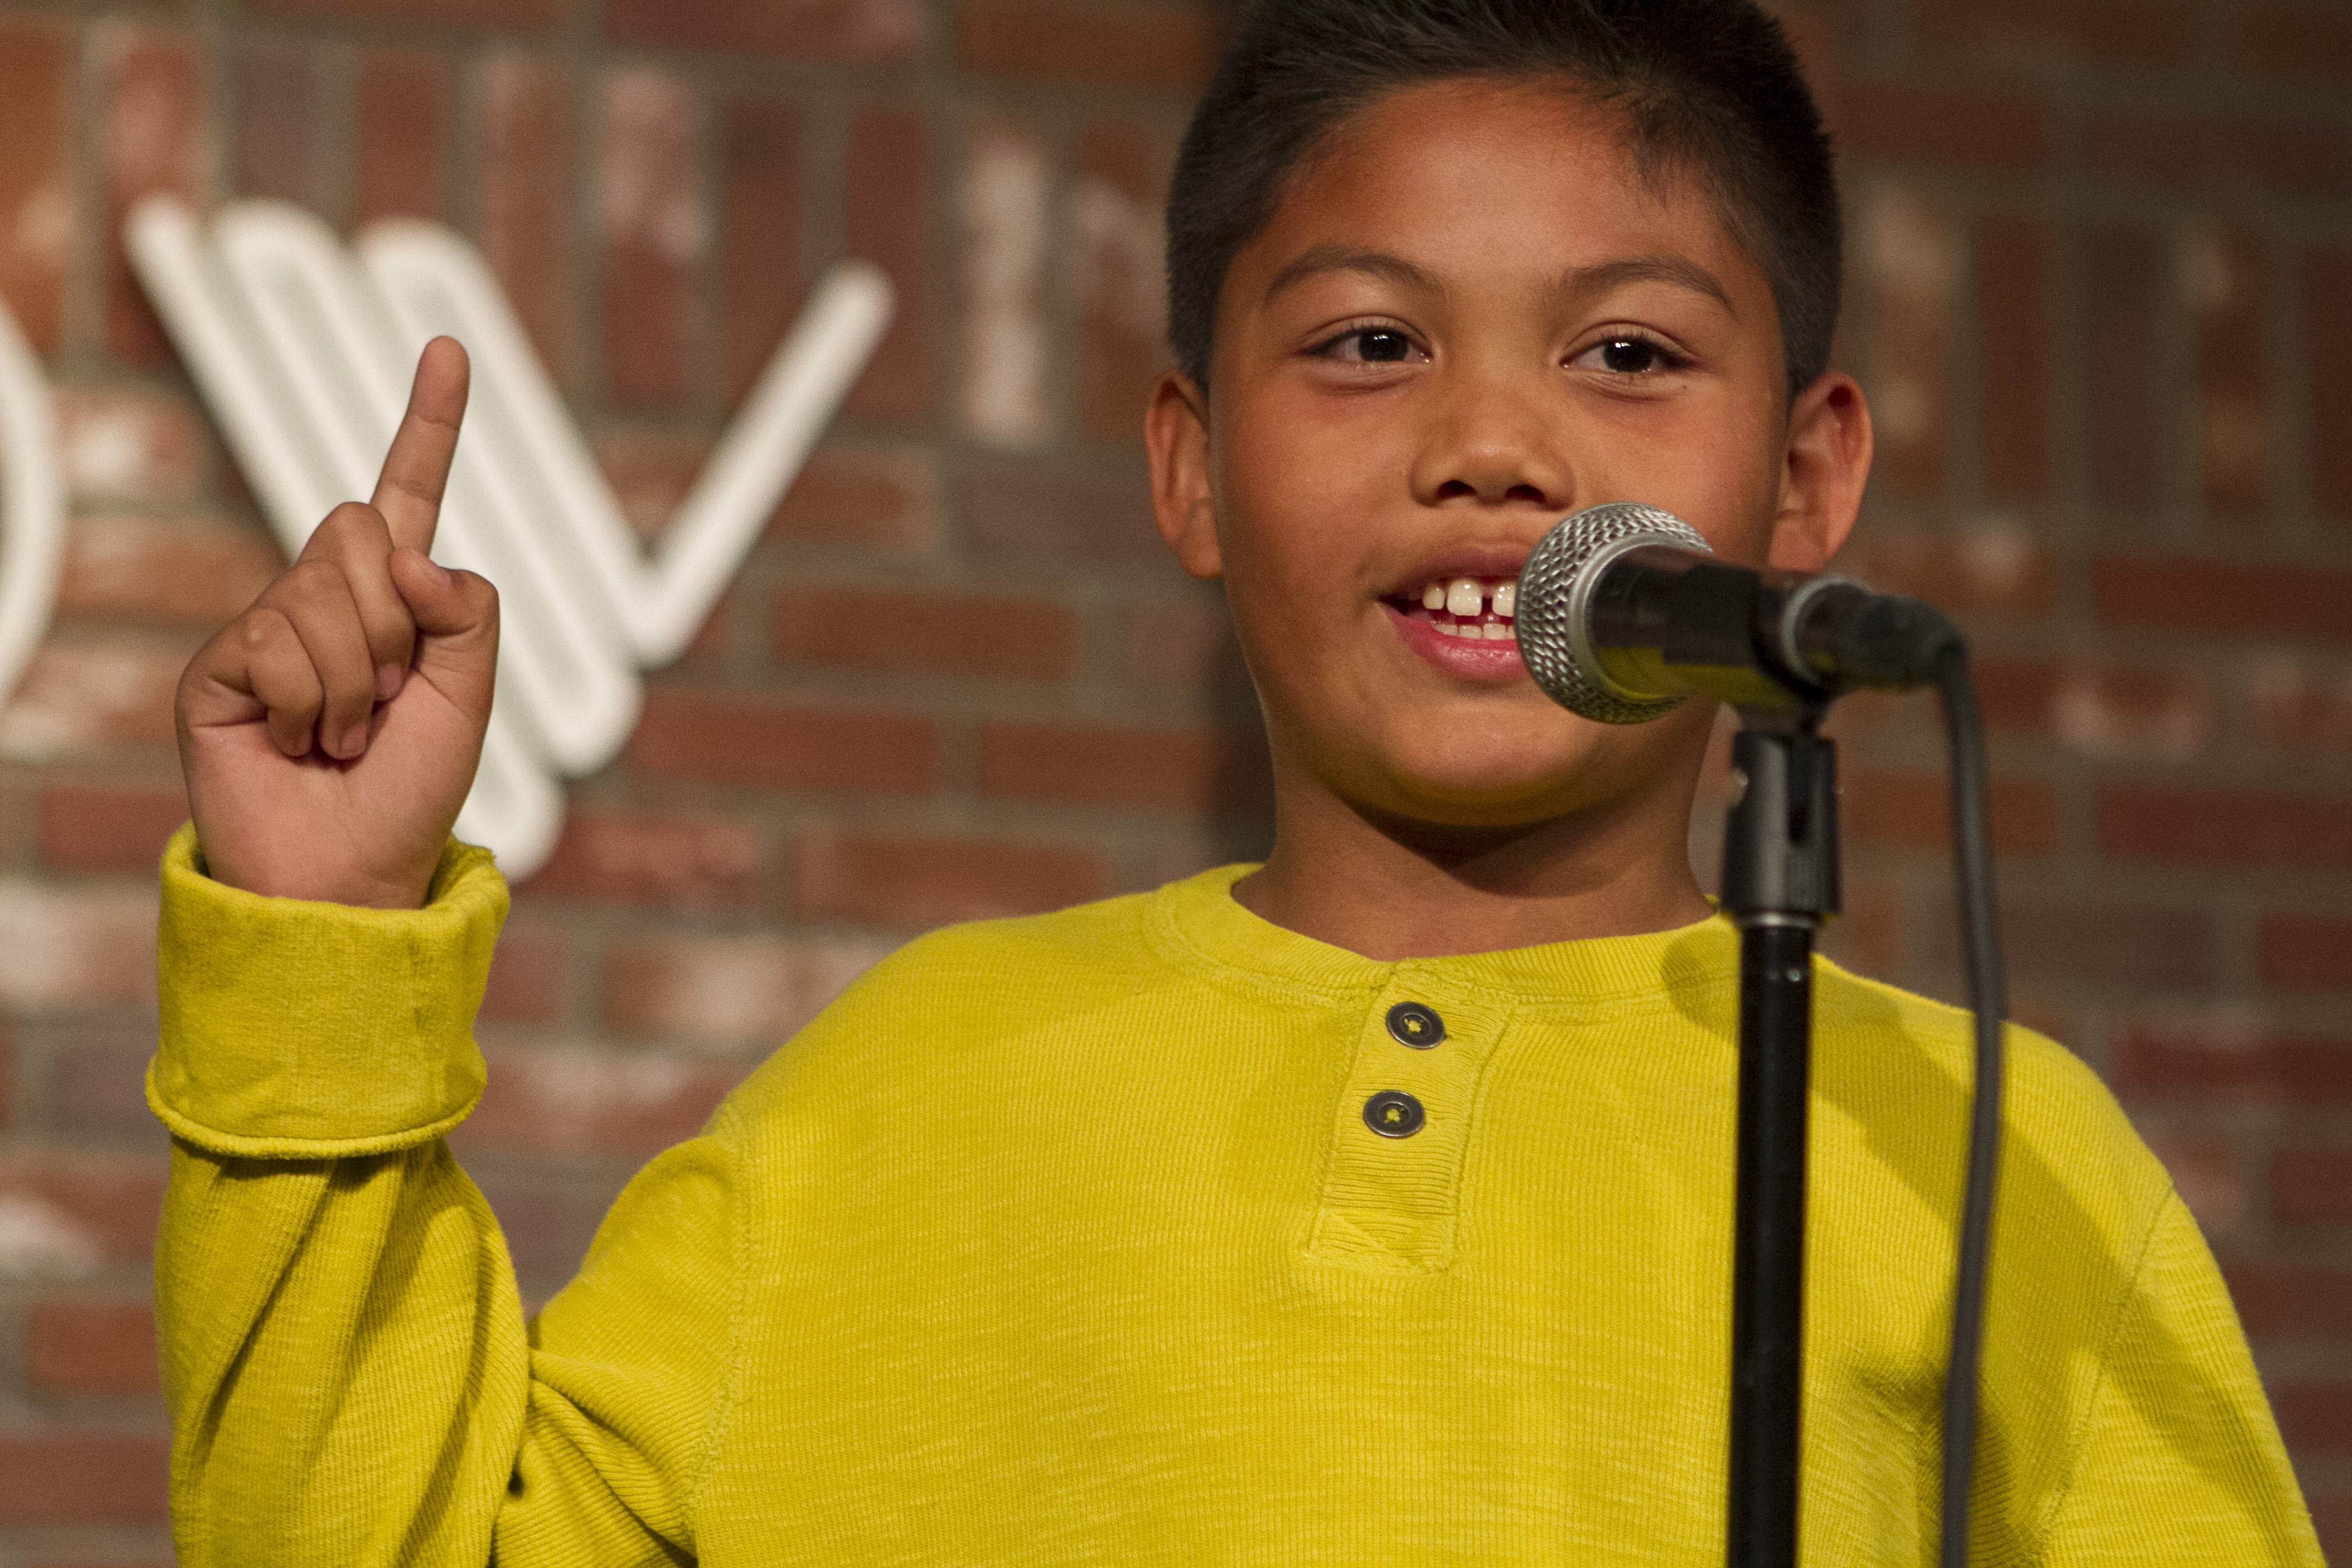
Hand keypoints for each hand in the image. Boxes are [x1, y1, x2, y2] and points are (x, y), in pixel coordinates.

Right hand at [176, 338, 498, 908]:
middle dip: (391, 627)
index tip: (448, 347)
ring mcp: (267, 626)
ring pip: (321, 592)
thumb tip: (408, 553)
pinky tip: (293, 744)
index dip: (430, 422)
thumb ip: (466, 611)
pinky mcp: (219, 664)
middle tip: (382, 705)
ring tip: (341, 737)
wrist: (349, 872)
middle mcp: (326, 598)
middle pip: (360, 532)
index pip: (410, 493)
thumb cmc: (410, 791)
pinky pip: (274, 643)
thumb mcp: (472, 699)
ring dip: (352, 682)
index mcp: (396, 599)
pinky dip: (303, 704)